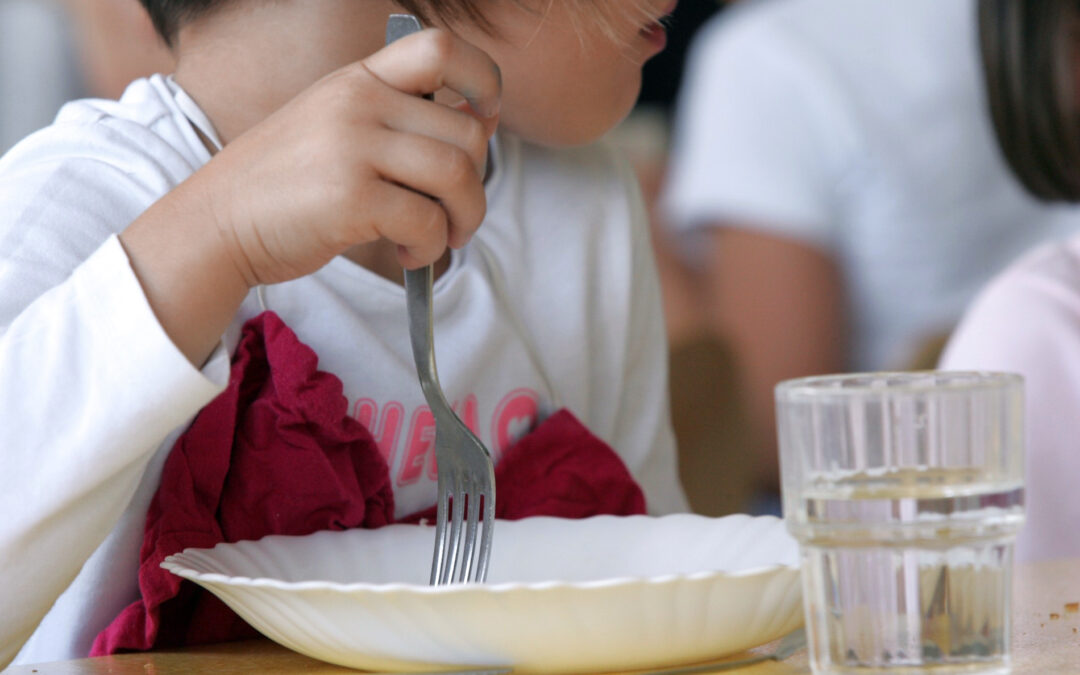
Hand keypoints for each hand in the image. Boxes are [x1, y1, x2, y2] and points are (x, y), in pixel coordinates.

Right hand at [197, 28, 501, 285]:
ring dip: (465, 219)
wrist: (217, 222)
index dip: (483, 80)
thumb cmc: (286, 183)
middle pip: (467, 132)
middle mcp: (358, 103)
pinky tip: (407, 253)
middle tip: (456, 215)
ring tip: (439, 238)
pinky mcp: (350, 197)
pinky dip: (431, 248)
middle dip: (477, 185)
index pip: (442, 47)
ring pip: (457, 177)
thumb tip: (481, 123)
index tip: (485, 118)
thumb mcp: (337, 126)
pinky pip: (427, 222)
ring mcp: (353, 147)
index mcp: (358, 78)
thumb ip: (399, 119)